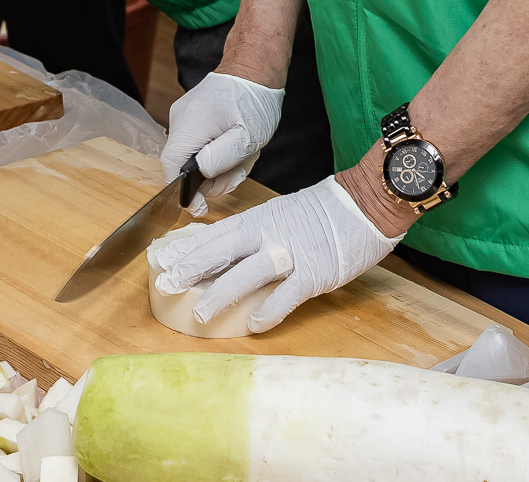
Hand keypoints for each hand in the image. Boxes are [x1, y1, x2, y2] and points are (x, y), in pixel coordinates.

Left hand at [146, 175, 399, 333]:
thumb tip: (226, 256)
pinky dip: (269, 309)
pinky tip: (253, 324)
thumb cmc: (322, 212)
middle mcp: (268, 233)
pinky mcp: (315, 271)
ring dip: (222, 293)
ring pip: (248, 272)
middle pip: (222, 250)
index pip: (215, 235)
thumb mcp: (280, 216)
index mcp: (259, 219)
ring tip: (201, 313)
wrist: (365, 203)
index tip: (162, 263)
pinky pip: (287, 293)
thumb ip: (254, 235)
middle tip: (165, 285)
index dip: (187, 250)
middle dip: (191, 269)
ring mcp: (291, 252)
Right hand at [161, 72, 285, 207]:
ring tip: (242, 153)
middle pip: (184, 166)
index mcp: (190, 125)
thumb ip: (222, 156)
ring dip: (220, 164)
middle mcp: (180, 121)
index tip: (200, 206)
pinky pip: (198, 145)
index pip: (170, 166)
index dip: (182, 191)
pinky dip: (217, 152)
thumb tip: (200, 171)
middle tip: (239, 170)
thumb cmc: (253, 101)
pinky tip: (234, 145)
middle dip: (213, 176)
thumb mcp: (247, 136)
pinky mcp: (191, 118)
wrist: (253, 70)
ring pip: (193, 158)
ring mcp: (184, 118)